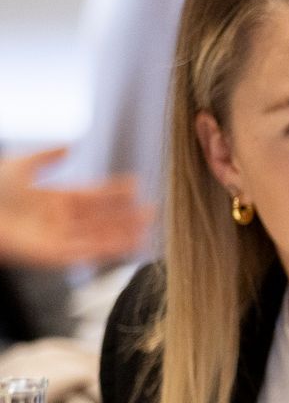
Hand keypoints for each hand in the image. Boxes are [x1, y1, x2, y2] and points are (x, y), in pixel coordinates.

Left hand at [0, 147, 149, 266]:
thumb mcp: (21, 164)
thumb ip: (48, 156)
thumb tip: (71, 146)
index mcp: (53, 199)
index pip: (92, 196)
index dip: (113, 192)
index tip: (135, 186)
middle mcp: (60, 220)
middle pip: (100, 218)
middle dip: (126, 216)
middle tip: (152, 211)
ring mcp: (58, 238)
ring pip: (99, 237)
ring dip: (124, 234)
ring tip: (148, 229)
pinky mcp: (55, 256)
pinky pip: (88, 253)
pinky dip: (110, 249)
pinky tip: (128, 244)